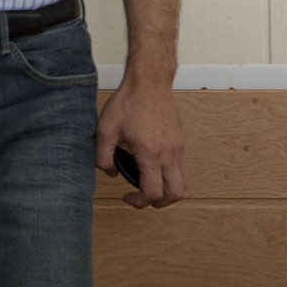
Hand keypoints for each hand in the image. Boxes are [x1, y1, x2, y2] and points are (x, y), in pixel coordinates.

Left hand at [96, 76, 185, 208]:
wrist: (149, 83)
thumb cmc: (127, 103)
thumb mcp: (105, 130)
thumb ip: (103, 156)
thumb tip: (111, 174)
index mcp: (150, 154)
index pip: (152, 192)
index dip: (139, 202)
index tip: (126, 197)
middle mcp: (169, 154)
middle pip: (175, 194)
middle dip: (159, 203)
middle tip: (142, 198)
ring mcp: (178, 149)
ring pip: (183, 183)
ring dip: (168, 192)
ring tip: (149, 187)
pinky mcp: (181, 143)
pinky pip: (181, 169)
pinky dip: (170, 178)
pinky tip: (152, 169)